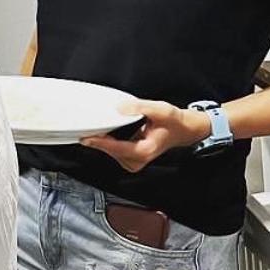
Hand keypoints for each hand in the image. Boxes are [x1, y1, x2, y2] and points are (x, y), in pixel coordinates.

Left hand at [82, 99, 209, 170]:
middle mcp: (138, 160)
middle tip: (89, 127)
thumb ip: (139, 107)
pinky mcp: (130, 159)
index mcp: (144, 151)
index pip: (116, 148)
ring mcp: (133, 162)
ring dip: (104, 140)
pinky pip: (114, 151)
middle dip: (100, 139)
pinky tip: (107, 133)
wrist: (183, 129)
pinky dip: (109, 142)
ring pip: (111, 152)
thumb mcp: (159, 109)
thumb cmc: (173, 121)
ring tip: (100, 128)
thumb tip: (120, 108)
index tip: (86, 138)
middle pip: (111, 151)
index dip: (100, 143)